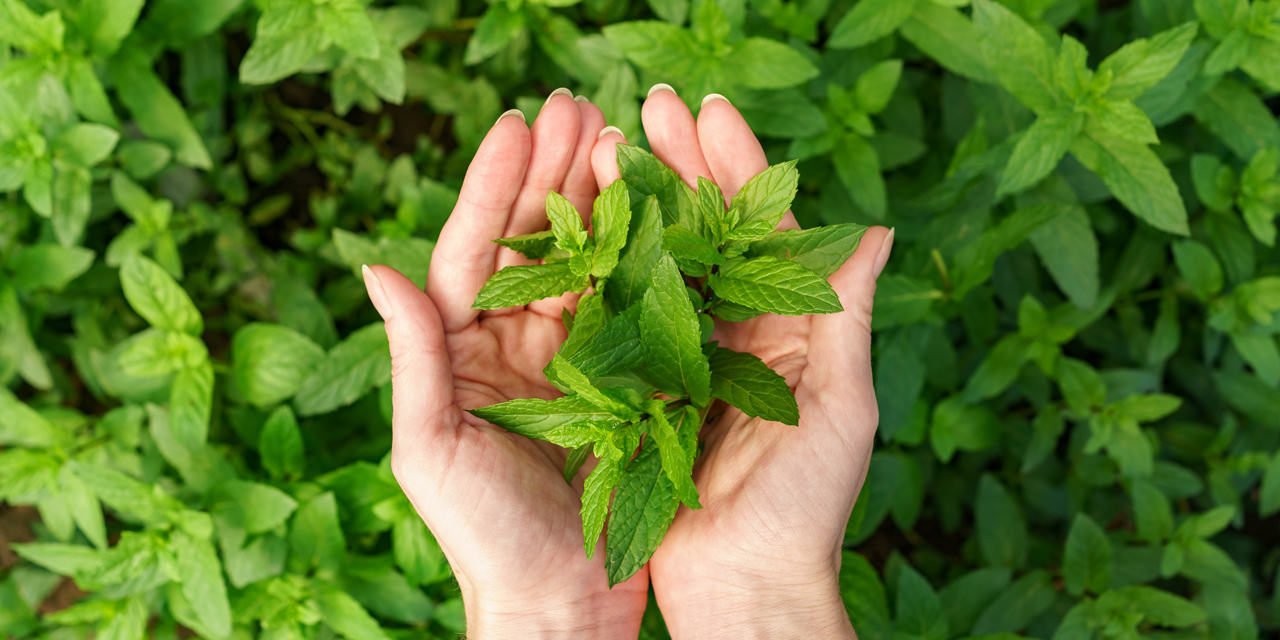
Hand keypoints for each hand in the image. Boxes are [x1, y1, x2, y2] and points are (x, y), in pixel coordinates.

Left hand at [362, 91, 648, 638]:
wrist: (558, 603)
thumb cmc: (483, 538)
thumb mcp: (433, 448)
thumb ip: (413, 356)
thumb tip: (376, 266)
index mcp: (460, 353)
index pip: (474, 252)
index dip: (494, 186)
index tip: (519, 125)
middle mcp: (512, 345)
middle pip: (532, 242)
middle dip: (552, 173)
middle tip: (579, 105)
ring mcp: (568, 360)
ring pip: (583, 262)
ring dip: (599, 199)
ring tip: (620, 137)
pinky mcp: (618, 382)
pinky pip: (628, 308)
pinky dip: (640, 258)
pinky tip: (658, 212)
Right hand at [590, 88, 892, 638]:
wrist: (743, 587)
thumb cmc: (806, 508)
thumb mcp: (840, 408)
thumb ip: (845, 317)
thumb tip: (876, 231)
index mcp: (793, 330)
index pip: (766, 230)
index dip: (738, 167)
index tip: (707, 111)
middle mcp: (740, 334)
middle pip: (710, 232)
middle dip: (682, 166)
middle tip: (648, 105)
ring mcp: (689, 359)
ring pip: (663, 263)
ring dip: (641, 203)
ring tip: (609, 144)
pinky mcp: (644, 390)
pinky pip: (626, 319)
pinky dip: (609, 270)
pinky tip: (585, 224)